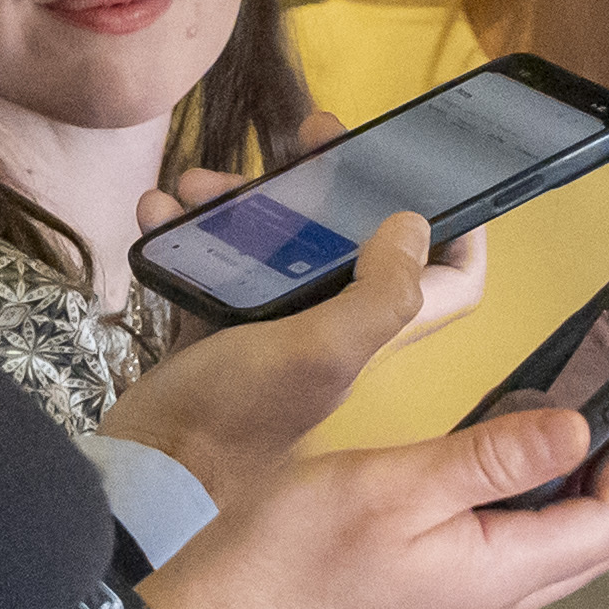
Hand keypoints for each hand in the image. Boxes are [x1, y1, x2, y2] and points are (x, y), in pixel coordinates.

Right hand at [108, 208, 488, 484]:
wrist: (144, 470)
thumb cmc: (233, 415)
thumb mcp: (320, 350)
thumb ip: (378, 294)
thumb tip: (414, 223)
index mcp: (376, 331)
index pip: (454, 279)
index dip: (464, 227)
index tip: (438, 172)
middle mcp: (337, 327)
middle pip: (361, 238)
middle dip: (337, 183)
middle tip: (310, 139)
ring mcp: (277, 328)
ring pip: (282, 241)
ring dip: (245, 203)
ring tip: (200, 184)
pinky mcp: (220, 330)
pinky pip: (217, 263)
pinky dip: (191, 234)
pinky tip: (160, 213)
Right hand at [147, 396, 608, 608]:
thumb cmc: (291, 552)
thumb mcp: (397, 485)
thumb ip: (493, 459)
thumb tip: (579, 430)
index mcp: (496, 578)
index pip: (607, 523)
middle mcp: (492, 607)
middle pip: (593, 545)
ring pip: (554, 555)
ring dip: (580, 494)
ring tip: (580, 425)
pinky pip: (511, 560)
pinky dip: (532, 511)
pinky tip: (507, 471)